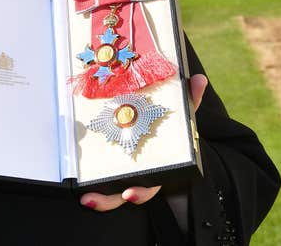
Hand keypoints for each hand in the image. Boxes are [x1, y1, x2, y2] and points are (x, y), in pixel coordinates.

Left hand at [79, 73, 206, 210]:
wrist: (163, 122)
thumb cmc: (173, 123)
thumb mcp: (182, 111)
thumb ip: (191, 98)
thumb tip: (199, 80)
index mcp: (158, 166)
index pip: (150, 184)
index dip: (141, 191)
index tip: (129, 193)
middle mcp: (142, 173)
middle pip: (125, 194)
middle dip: (110, 200)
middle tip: (92, 200)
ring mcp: (126, 171)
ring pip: (113, 193)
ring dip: (101, 199)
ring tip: (86, 199)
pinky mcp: (112, 164)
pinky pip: (103, 179)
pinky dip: (93, 185)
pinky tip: (81, 189)